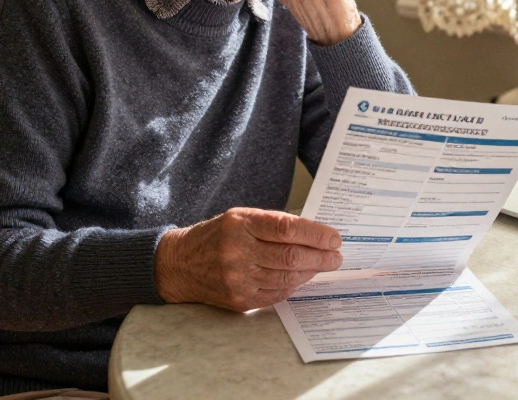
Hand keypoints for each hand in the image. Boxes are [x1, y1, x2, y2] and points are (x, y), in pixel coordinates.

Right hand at [155, 207, 343, 311]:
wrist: (180, 265)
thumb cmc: (217, 236)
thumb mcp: (240, 218)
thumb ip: (273, 224)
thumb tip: (314, 234)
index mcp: (240, 224)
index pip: (287, 228)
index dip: (315, 234)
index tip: (334, 238)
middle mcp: (238, 251)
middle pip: (291, 256)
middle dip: (321, 257)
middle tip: (337, 256)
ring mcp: (237, 278)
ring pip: (287, 277)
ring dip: (311, 272)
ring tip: (324, 265)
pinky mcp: (239, 299)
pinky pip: (276, 295)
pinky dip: (294, 286)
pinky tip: (302, 277)